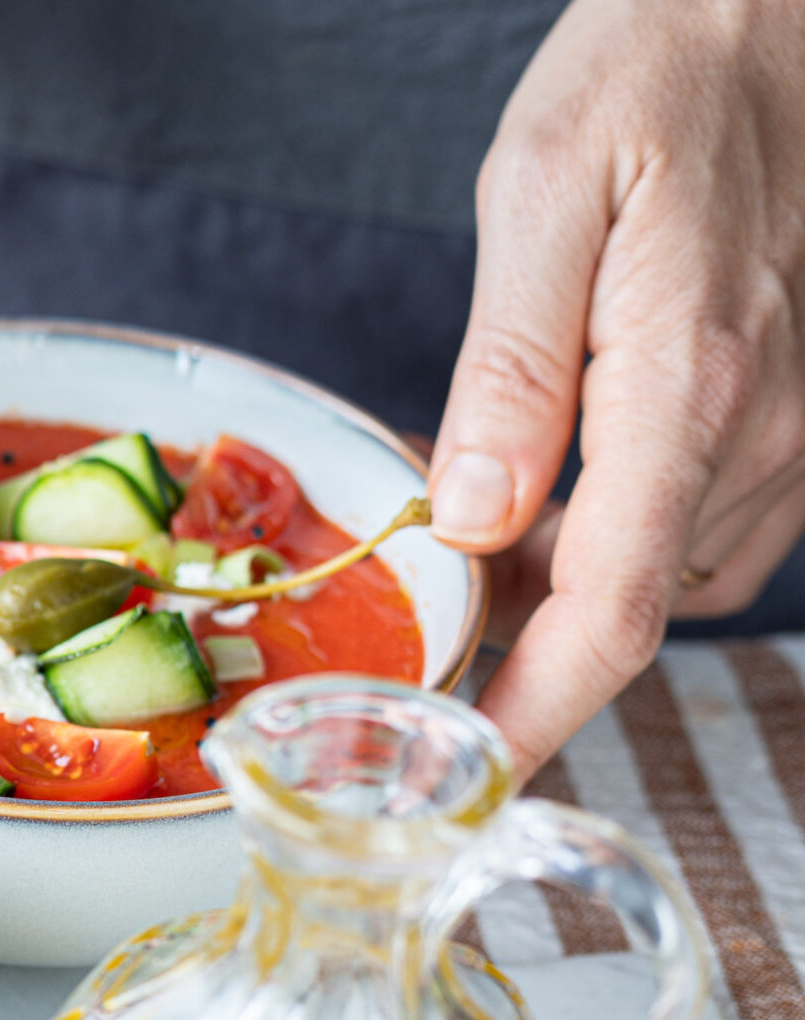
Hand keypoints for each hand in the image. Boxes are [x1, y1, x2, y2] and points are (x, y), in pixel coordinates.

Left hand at [428, 0, 804, 775]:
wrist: (778, 1)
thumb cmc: (661, 67)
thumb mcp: (545, 195)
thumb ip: (512, 370)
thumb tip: (476, 517)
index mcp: (694, 383)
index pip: (613, 612)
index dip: (532, 714)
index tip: (457, 777)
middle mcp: (770, 424)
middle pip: (635, 606)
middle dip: (526, 649)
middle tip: (416, 640)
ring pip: (675, 572)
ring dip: (577, 588)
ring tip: (476, 550)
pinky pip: (715, 517)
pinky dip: (630, 533)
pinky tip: (560, 485)